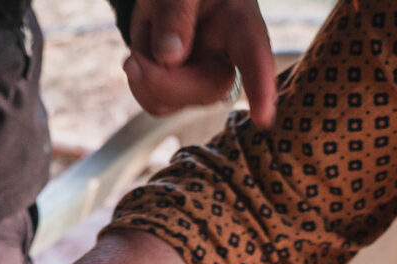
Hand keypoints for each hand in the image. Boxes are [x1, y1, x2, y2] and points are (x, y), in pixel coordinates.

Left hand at [124, 0, 277, 126]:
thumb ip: (175, 14)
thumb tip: (169, 56)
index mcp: (238, 23)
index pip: (254, 55)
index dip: (261, 87)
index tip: (263, 116)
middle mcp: (227, 57)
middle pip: (209, 89)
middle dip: (165, 81)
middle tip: (133, 60)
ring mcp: (205, 79)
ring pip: (178, 103)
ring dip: (146, 78)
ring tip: (142, 46)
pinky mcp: (182, 93)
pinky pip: (158, 105)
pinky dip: (139, 85)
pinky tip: (141, 61)